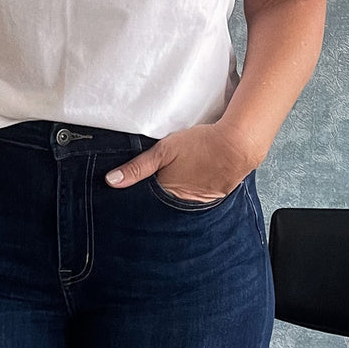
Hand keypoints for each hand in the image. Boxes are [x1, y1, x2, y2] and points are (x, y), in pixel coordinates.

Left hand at [103, 121, 260, 200]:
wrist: (238, 145)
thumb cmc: (200, 144)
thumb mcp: (163, 150)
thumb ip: (137, 167)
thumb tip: (111, 181)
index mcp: (167, 193)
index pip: (149, 200)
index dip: (145, 193)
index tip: (142, 189)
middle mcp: (183, 203)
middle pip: (167, 203)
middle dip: (163, 197)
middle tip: (168, 179)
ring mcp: (201, 202)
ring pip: (184, 202)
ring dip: (181, 195)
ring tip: (185, 178)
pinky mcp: (217, 197)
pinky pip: (202, 199)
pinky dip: (198, 192)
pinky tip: (200, 179)